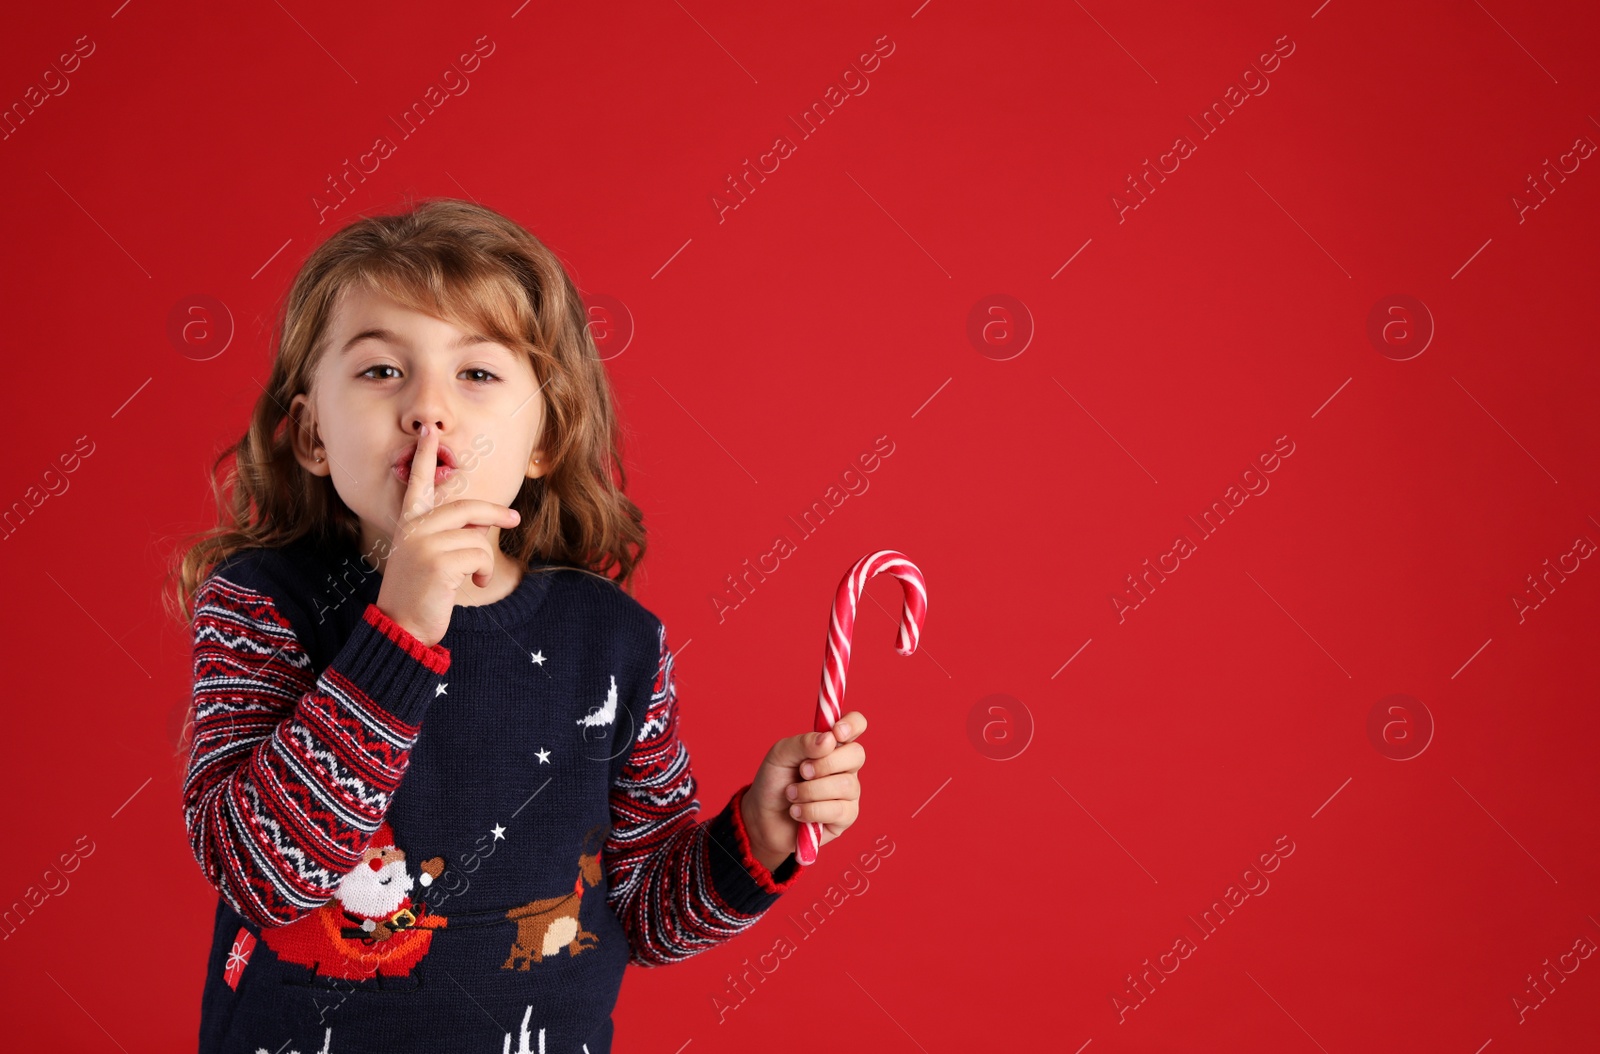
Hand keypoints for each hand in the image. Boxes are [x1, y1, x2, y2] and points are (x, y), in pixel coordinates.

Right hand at [374, 424, 520, 646]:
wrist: (402, 627)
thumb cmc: (420, 593)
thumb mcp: (428, 556)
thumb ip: (447, 533)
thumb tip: (482, 520)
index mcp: (409, 524)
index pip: (418, 484)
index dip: (426, 457)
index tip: (429, 432)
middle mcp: (413, 528)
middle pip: (466, 507)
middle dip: (495, 513)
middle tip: (514, 519)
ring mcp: (424, 544)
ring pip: (476, 537)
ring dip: (483, 560)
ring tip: (474, 576)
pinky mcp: (438, 562)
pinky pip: (480, 556)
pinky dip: (484, 572)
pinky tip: (475, 584)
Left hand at [740, 711, 867, 872]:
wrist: (763, 818)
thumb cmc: (775, 781)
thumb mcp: (781, 755)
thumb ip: (804, 742)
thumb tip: (830, 739)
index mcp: (833, 745)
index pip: (856, 725)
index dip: (852, 724)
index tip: (835, 732)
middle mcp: (845, 767)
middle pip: (856, 754)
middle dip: (824, 764)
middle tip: (802, 771)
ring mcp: (849, 792)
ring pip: (845, 785)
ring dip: (810, 791)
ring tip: (791, 795)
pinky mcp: (846, 817)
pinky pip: (837, 810)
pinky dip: (810, 810)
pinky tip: (797, 812)